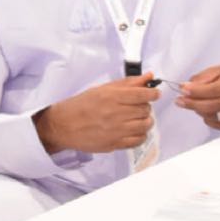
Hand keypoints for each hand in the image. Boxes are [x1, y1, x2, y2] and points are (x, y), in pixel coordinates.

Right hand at [34, 75, 160, 153]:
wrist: (64, 125)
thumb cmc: (81, 106)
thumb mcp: (102, 89)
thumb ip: (127, 83)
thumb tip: (148, 76)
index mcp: (111, 97)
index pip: (142, 95)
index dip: (152, 94)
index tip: (154, 94)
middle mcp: (115, 113)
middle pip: (145, 110)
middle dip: (145, 107)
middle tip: (138, 106)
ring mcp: (116, 130)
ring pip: (145, 125)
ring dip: (145, 121)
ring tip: (137, 118)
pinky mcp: (115, 144)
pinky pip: (138, 140)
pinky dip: (140, 135)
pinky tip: (133, 130)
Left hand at [175, 62, 219, 130]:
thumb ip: (205, 76)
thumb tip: (188, 84)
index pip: (211, 90)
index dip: (194, 90)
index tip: (182, 88)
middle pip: (210, 105)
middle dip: (191, 103)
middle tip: (179, 101)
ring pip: (213, 116)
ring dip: (199, 110)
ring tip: (194, 103)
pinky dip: (209, 120)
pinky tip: (205, 113)